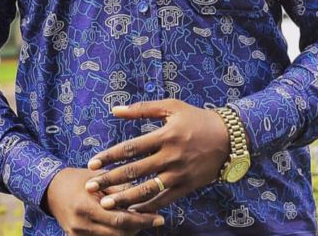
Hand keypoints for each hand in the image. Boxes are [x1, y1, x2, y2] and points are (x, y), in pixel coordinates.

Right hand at [44, 166, 164, 234]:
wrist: (53, 190)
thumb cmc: (79, 179)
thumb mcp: (98, 178)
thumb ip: (119, 188)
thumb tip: (145, 194)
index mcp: (86, 207)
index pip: (120, 219)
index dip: (142, 220)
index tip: (160, 218)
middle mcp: (82, 225)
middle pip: (119, 234)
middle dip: (138, 227)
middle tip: (154, 218)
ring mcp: (78, 235)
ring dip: (129, 232)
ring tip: (141, 220)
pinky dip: (115, 234)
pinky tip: (125, 226)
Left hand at [84, 100, 232, 212]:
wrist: (228, 138)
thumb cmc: (196, 118)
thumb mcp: (171, 107)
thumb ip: (142, 109)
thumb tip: (115, 110)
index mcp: (165, 135)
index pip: (131, 148)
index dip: (110, 156)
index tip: (92, 162)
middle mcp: (170, 156)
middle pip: (134, 171)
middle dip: (110, 180)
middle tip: (90, 186)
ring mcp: (178, 174)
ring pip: (147, 190)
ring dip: (124, 198)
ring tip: (105, 204)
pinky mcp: (186, 187)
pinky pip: (163, 200)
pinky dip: (146, 207)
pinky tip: (131, 210)